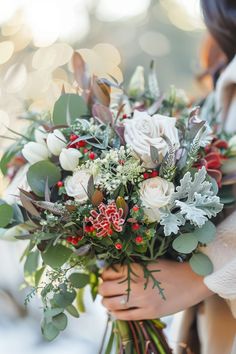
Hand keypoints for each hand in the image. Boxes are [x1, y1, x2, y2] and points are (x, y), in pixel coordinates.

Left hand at [98, 260, 212, 320]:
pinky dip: (116, 313)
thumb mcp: (149, 261)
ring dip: (106, 301)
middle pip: (105, 288)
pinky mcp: (148, 313)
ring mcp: (141, 301)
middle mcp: (135, 285)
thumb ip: (132, 266)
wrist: (192, 280)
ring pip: (110, 304)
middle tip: (106, 287)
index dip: (105, 273)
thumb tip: (113, 272)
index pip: (108, 272)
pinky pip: (124, 316)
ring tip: (109, 299)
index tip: (107, 275)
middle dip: (103, 287)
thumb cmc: (171, 268)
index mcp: (135, 269)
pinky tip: (117, 310)